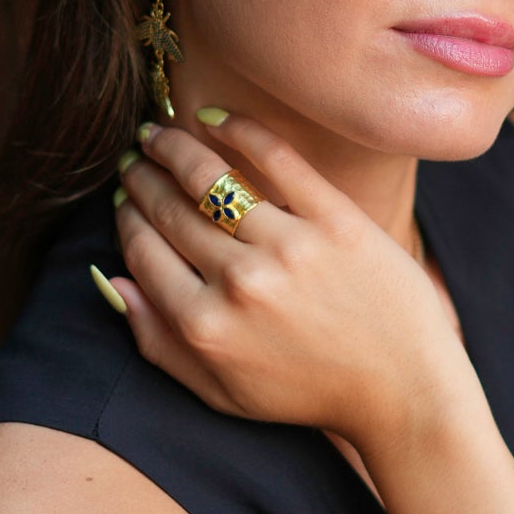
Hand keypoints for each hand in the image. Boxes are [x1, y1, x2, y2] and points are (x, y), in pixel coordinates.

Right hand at [105, 112, 468, 447]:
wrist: (403, 390)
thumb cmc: (310, 394)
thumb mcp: (222, 393)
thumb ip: (158, 343)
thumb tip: (110, 281)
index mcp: (205, 328)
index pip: (143, 251)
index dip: (127, 217)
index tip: (124, 196)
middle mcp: (240, 284)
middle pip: (170, 211)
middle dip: (142, 177)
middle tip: (134, 156)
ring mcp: (289, 248)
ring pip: (210, 179)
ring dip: (173, 148)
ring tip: (159, 133)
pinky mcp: (336, 221)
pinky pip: (277, 160)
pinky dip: (239, 130)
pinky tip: (214, 119)